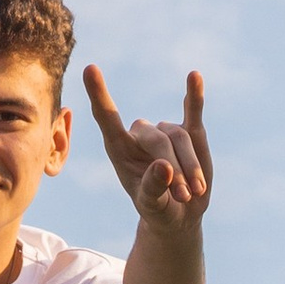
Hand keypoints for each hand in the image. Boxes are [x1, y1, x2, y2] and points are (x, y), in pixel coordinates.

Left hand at [82, 66, 210, 235]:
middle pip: (158, 139)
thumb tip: (165, 166)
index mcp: (119, 148)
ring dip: (191, 167)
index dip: (99, 94)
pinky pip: (193, 111)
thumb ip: (153, 187)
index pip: (106, 117)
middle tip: (183, 196)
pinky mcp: (191, 132)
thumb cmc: (157, 209)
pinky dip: (194, 95)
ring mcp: (165, 131)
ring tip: (194, 193)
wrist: (179, 214)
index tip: (90, 68)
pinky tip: (194, 76)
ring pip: (181, 137)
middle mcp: (140, 135)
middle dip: (175, 170)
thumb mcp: (151, 206)